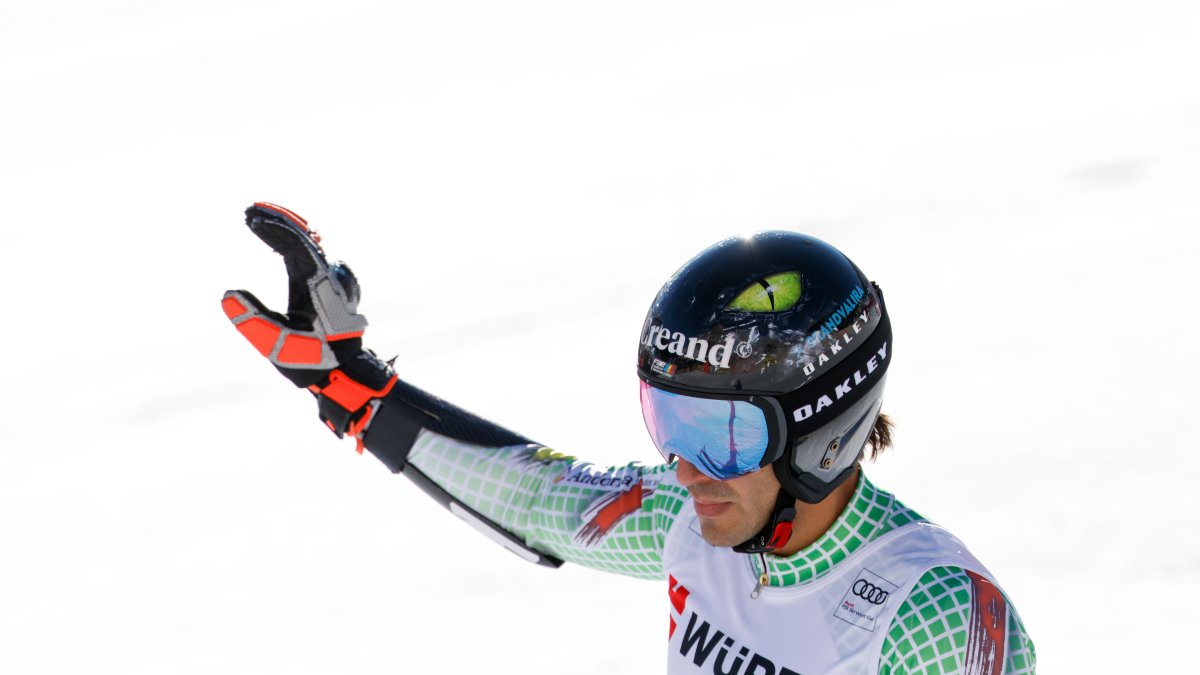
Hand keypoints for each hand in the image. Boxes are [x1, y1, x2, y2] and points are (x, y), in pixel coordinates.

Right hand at [223, 202, 395, 445]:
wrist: (345, 374)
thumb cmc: (313, 361)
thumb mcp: (277, 344)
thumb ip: (251, 320)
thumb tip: (228, 294)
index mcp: (318, 285)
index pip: (297, 245)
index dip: (275, 228)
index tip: (252, 216)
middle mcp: (329, 276)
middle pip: (304, 237)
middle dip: (277, 220)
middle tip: (250, 210)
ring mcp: (333, 280)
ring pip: (310, 244)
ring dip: (285, 229)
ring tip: (256, 218)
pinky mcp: (331, 286)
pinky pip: (312, 255)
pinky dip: (293, 242)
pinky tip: (277, 240)